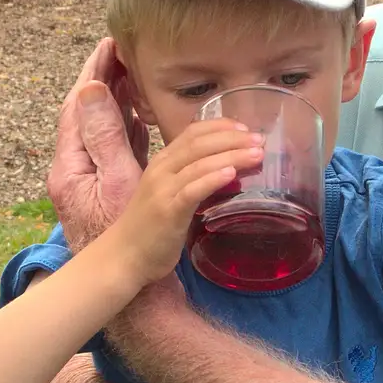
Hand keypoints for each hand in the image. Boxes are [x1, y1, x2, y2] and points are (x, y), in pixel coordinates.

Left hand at [46, 39, 150, 251]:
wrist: (119, 280)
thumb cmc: (124, 238)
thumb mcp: (116, 182)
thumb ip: (105, 135)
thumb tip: (91, 88)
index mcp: (71, 163)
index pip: (77, 105)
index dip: (93, 72)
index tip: (109, 45)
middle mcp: (75, 168)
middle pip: (86, 113)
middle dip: (103, 80)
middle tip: (123, 52)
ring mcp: (89, 179)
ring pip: (100, 129)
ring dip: (115, 100)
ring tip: (132, 74)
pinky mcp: (105, 190)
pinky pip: (114, 146)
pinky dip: (126, 124)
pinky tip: (139, 117)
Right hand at [105, 119, 261, 285]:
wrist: (123, 256)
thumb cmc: (150, 227)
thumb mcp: (170, 193)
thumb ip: (192, 179)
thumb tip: (229, 169)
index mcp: (162, 162)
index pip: (192, 132)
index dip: (221, 126)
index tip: (245, 128)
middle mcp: (161, 170)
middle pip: (200, 143)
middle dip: (233, 138)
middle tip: (259, 140)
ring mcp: (163, 190)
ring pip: (200, 163)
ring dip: (232, 155)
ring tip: (256, 155)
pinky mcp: (168, 211)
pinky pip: (193, 189)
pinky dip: (213, 178)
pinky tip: (232, 174)